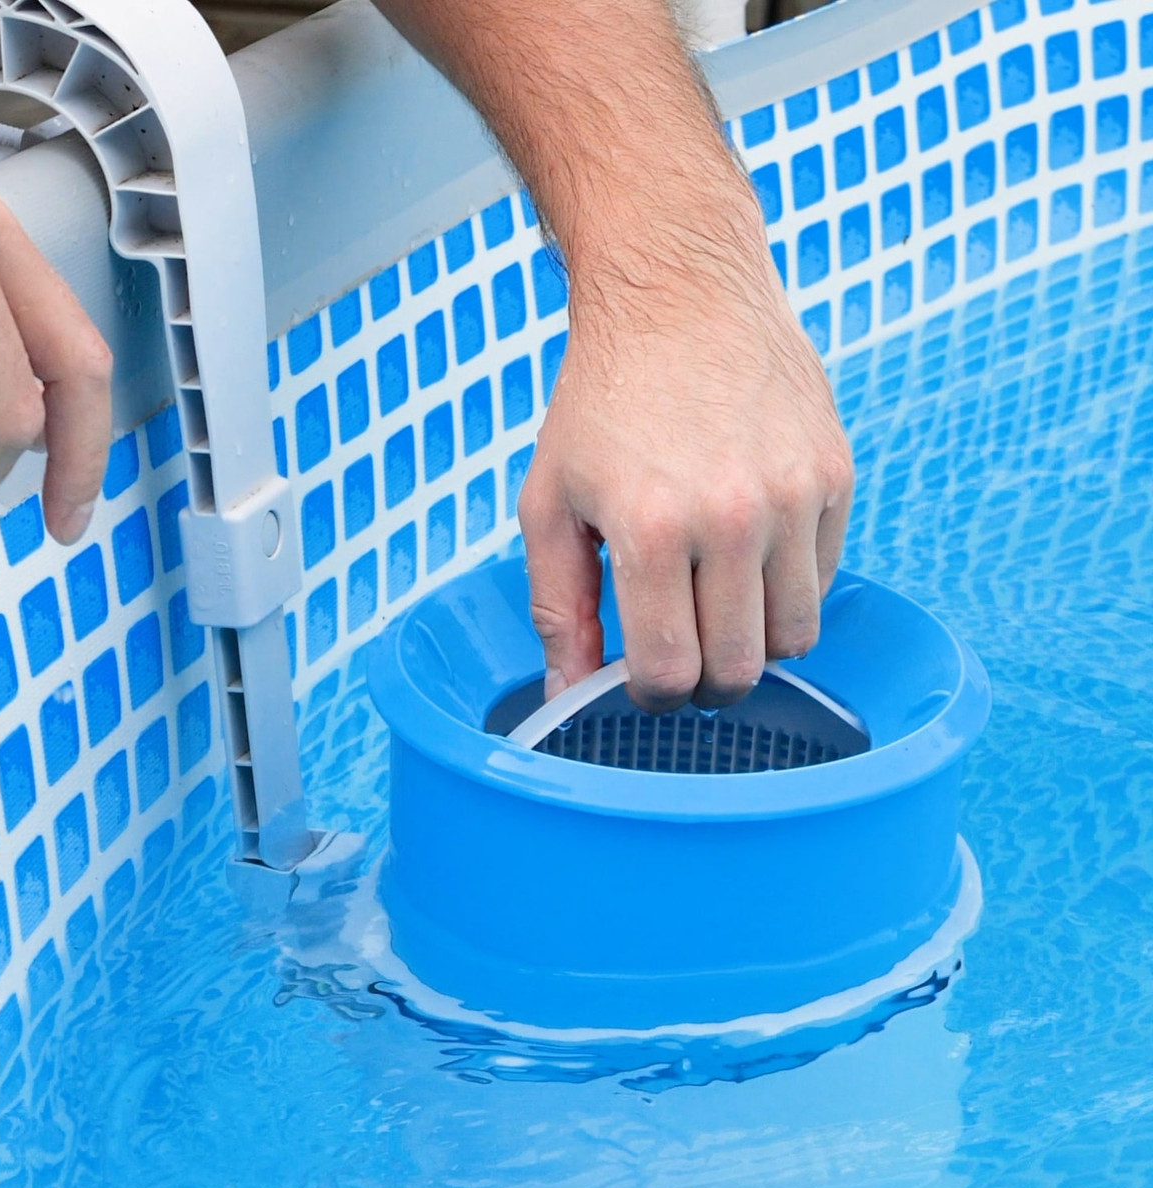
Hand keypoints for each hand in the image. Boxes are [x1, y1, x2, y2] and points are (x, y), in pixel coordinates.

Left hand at [519, 210, 853, 713]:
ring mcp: (795, 497)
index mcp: (652, 529)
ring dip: (754, 643)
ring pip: (794, 637)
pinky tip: (746, 557)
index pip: (671, 671)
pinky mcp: (836, 477)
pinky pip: (823, 582)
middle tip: (680, 653)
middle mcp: (734, 518)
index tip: (642, 680)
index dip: (652, 695)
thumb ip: (558, 605)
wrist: (679, 293)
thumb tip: (566, 691)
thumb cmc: (601, 400)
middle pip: (739, 669)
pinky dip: (787, 591)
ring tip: (715, 607)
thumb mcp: (549, 502)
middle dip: (704, 682)